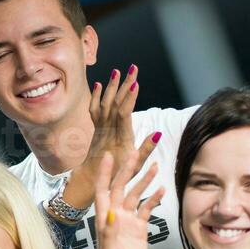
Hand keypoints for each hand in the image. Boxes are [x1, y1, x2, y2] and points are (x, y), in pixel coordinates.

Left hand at [62, 65, 159, 209]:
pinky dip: (96, 97)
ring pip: (104, 103)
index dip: (128, 99)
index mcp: (120, 138)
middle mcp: (109, 130)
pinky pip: (94, 110)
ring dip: (111, 86)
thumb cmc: (116, 176)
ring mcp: (100, 129)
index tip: (134, 84)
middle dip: (124, 85)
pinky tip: (99, 85)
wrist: (91, 180)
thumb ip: (145, 149)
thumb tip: (158, 133)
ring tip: (117, 71)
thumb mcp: (134, 167)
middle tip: (132, 68)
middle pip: (115, 103)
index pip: (123, 114)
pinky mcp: (96, 129)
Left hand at [93, 148, 162, 248]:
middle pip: (121, 187)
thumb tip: (111, 211)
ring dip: (144, 180)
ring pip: (136, 195)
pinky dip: (154, 198)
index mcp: (104, 219)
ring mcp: (128, 220)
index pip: (103, 190)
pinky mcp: (140, 227)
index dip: (104, 173)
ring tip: (154, 165)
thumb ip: (110, 232)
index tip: (108, 155)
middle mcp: (115, 216)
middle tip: (137, 152)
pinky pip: (147, 208)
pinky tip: (161, 188)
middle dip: (128, 170)